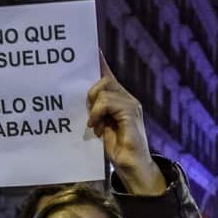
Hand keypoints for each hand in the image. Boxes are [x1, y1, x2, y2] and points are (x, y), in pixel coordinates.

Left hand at [87, 54, 162, 194]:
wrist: (133, 169)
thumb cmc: (118, 151)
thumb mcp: (102, 127)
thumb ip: (96, 111)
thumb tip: (84, 99)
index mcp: (121, 101)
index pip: (108, 77)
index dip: (100, 63)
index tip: (91, 48)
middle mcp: (128, 99)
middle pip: (104, 79)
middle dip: (91, 93)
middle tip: (90, 116)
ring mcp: (131, 105)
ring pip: (104, 89)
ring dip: (93, 107)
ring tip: (94, 125)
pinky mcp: (131, 113)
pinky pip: (107, 102)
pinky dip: (97, 113)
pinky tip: (96, 127)